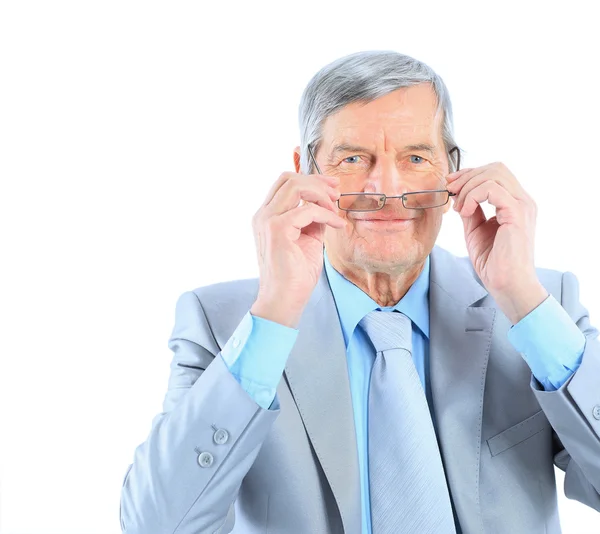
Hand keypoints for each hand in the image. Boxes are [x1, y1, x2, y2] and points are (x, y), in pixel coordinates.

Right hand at [251, 172, 344, 327]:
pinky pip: (307, 209)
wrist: (284, 299)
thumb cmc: (295, 275)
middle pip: (289, 179)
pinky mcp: (277, 229)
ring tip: (335, 210)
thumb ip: (313, 220)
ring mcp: (267, 220)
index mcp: (267, 216)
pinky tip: (337, 225)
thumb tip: (327, 206)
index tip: (332, 186)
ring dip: (320, 194)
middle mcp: (263, 215)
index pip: (285, 184)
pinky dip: (326, 215)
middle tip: (336, 193)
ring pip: (295, 186)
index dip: (311, 179)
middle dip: (316, 181)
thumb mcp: (309, 240)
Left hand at [447, 162, 547, 322]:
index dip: (470, 174)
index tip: (450, 185)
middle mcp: (523, 200)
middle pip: (495, 168)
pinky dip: (472, 196)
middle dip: (467, 176)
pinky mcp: (517, 213)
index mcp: (515, 203)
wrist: (507, 285)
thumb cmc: (493, 262)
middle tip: (450, 192)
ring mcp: (522, 205)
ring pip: (493, 174)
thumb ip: (471, 210)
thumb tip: (458, 195)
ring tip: (459, 208)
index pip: (495, 172)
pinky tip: (465, 213)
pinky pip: (491, 189)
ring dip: (468, 187)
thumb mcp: (475, 230)